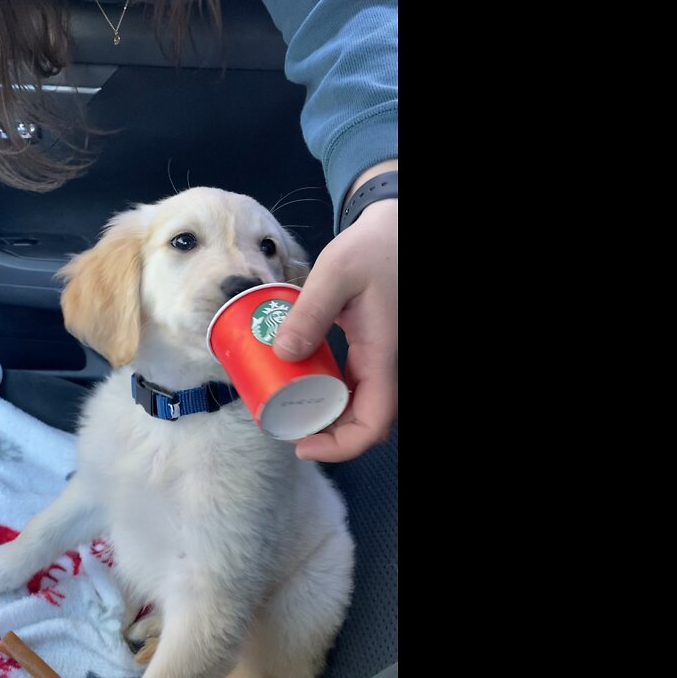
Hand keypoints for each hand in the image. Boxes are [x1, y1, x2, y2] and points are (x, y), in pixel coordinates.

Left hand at [273, 199, 397, 461]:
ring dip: (323, 416)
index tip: (303, 445)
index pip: (373, 423)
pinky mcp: (369, 351)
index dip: (341, 446)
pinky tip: (296, 380)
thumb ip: (310, 311)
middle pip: (362, 422)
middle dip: (324, 435)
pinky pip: (350, 385)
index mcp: (383, 355)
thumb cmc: (374, 247)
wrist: (394, 231)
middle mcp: (385, 365)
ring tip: (284, 408)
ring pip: (357, 407)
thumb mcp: (337, 272)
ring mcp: (378, 359)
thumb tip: (283, 352)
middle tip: (283, 426)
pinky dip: (325, 392)